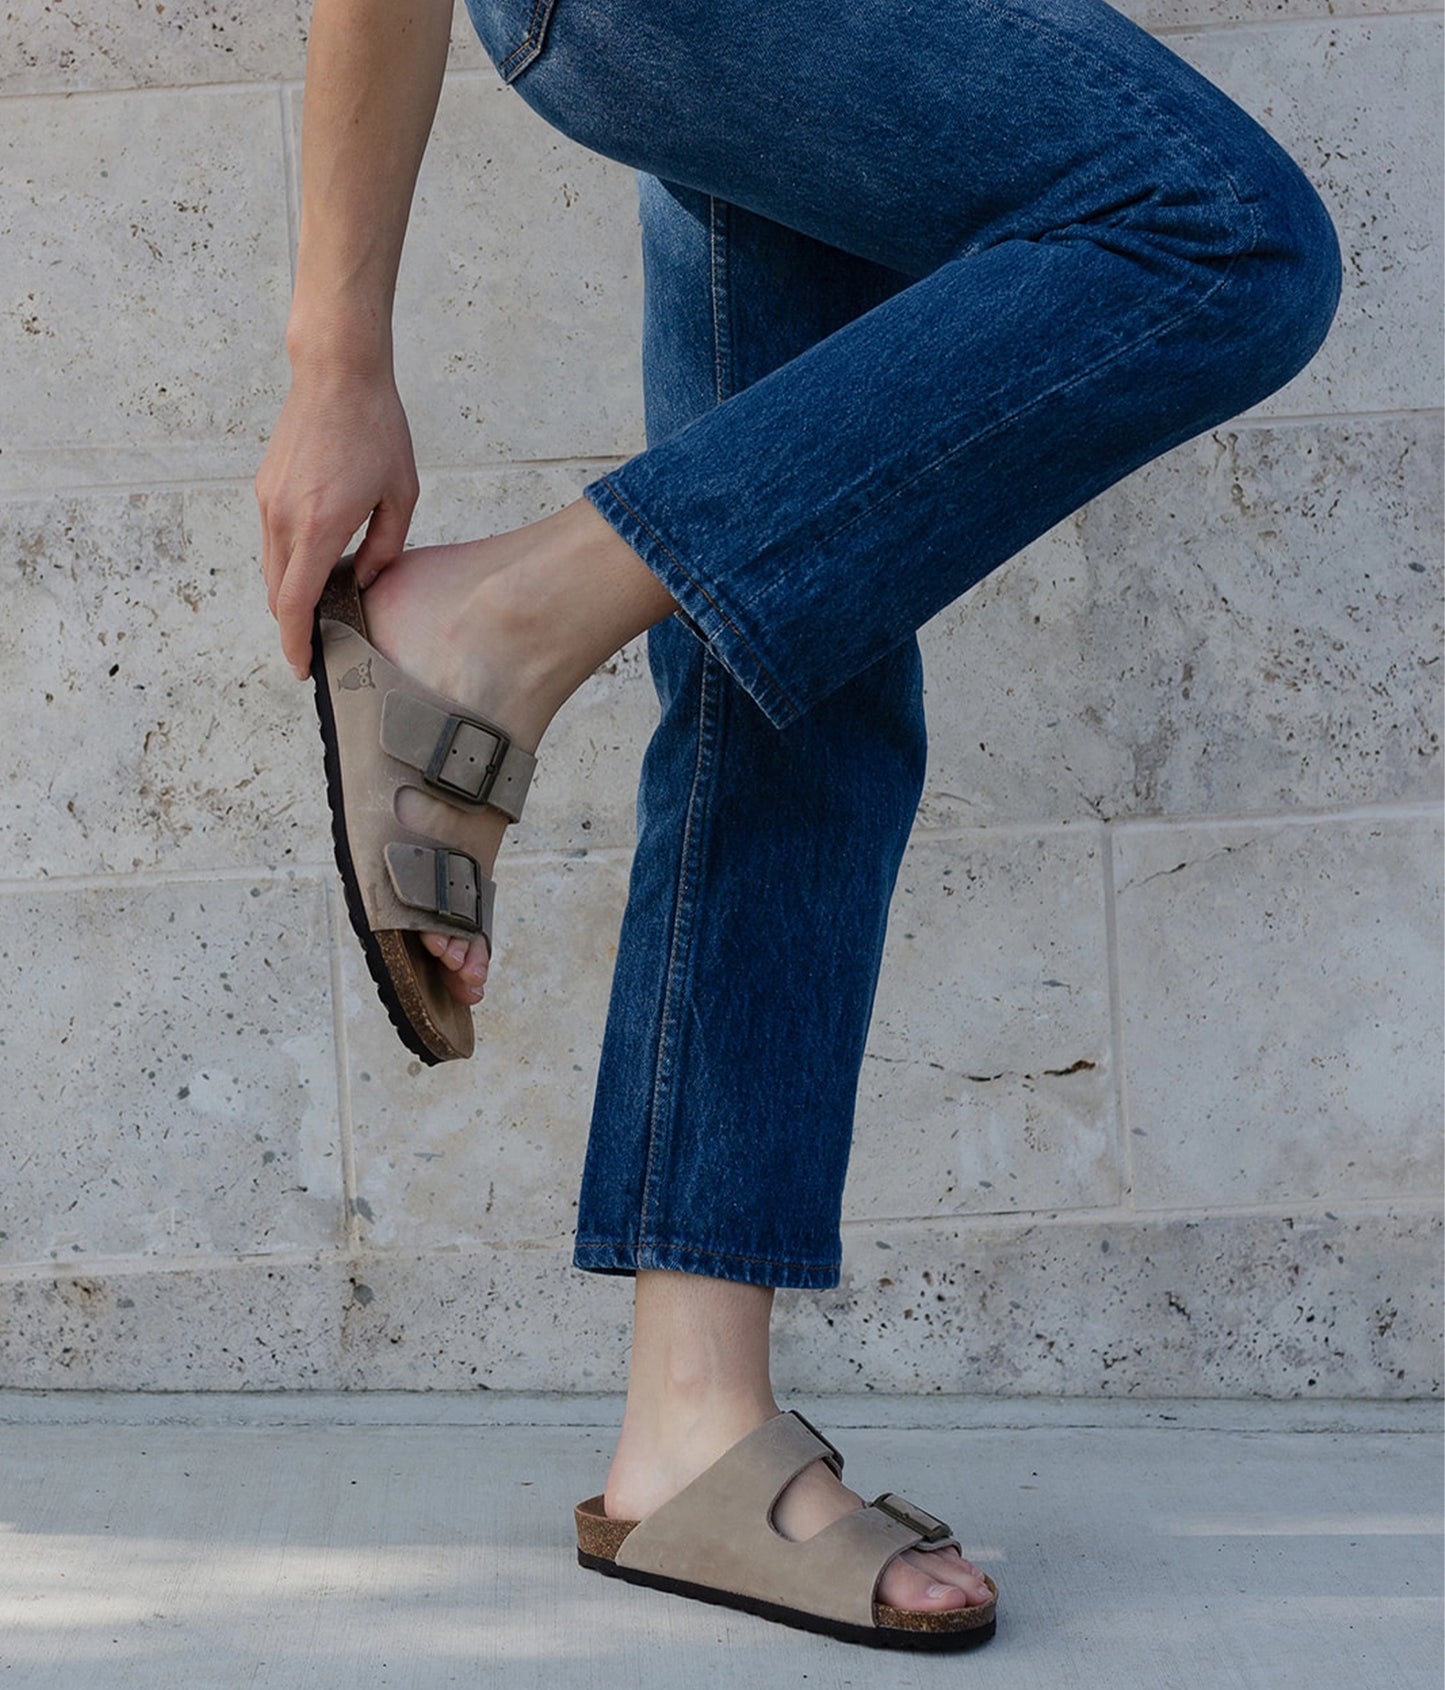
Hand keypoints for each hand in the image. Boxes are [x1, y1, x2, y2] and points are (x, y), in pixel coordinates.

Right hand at [256, 363, 420, 677]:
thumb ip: (385, 548)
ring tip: (324, 604)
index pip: (296, 603)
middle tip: (323, 642)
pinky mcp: (264, 488)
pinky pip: (272, 542)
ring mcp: (268, 502)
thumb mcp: (401, 494)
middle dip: (296, 625)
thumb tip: (365, 580)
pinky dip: (288, 563)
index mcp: (320, 525)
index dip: (297, 643)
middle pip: (278, 595)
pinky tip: (318, 562)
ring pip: (272, 570)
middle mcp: (284, 518)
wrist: (337, 373)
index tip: (304, 667)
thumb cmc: (376, 428)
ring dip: (291, 593)